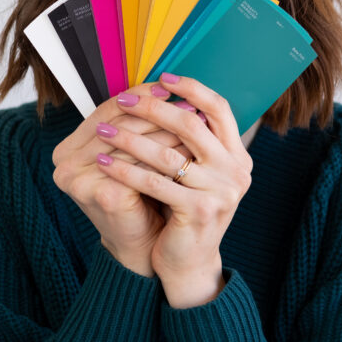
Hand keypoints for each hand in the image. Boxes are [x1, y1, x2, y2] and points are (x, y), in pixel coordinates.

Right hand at [51, 83, 180, 275]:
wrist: (142, 246)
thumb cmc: (140, 196)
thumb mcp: (133, 155)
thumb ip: (136, 123)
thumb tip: (168, 85)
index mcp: (67, 147)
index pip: (107, 110)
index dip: (141, 96)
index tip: (172, 88)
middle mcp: (63, 162)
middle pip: (119, 124)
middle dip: (157, 112)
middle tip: (190, 103)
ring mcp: (77, 179)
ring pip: (132, 143)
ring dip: (167, 130)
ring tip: (196, 122)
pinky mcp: (99, 193)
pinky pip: (140, 167)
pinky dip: (167, 156)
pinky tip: (190, 150)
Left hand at [93, 73, 252, 306]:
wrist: (188, 263)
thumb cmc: (185, 210)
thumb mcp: (197, 172)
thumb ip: (192, 140)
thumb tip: (163, 93)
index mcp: (238, 156)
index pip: (219, 108)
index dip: (192, 88)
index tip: (163, 78)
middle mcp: (236, 172)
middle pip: (191, 125)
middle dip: (152, 109)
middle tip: (122, 101)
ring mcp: (220, 193)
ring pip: (167, 154)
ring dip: (130, 139)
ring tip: (103, 131)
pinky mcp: (198, 212)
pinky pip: (154, 183)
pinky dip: (125, 170)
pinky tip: (104, 162)